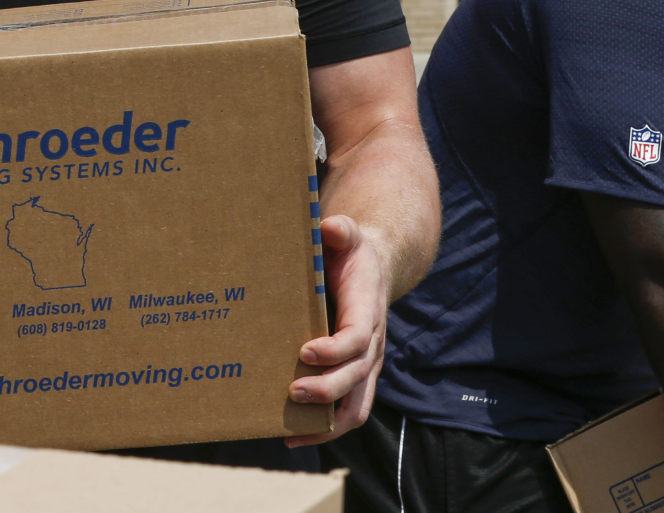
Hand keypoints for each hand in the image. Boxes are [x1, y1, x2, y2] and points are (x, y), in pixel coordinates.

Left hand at [286, 214, 387, 445]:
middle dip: (325, 389)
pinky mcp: (355, 377)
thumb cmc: (350, 253)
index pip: (357, 338)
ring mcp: (365, 365)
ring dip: (326, 424)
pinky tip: (292, 435)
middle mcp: (371, 344)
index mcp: (368, 311)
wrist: (372, 270)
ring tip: (290, 432)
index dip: (334, 349)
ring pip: (356, 407)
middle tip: (291, 391)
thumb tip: (329, 227)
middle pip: (355, 378)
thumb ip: (341, 230)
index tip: (304, 352)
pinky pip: (347, 411)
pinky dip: (324, 430)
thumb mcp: (348, 235)